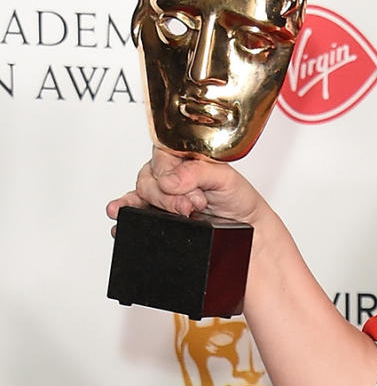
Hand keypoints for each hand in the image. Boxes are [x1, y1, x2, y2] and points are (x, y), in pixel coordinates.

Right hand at [105, 146, 268, 226]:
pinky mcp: (156, 215)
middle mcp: (170, 174)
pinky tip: (120, 223)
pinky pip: (132, 214)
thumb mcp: (227, 179)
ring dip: (135, 204)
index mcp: (186, 157)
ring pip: (137, 194)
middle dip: (165, 197)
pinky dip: (124, 217)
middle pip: (148, 178)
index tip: (192, 194)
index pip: (163, 155)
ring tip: (134, 211)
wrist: (247, 231)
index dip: (170, 173)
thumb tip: (169, 179)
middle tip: (189, 209)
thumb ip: (199, 172)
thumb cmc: (238, 199)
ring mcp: (161, 195)